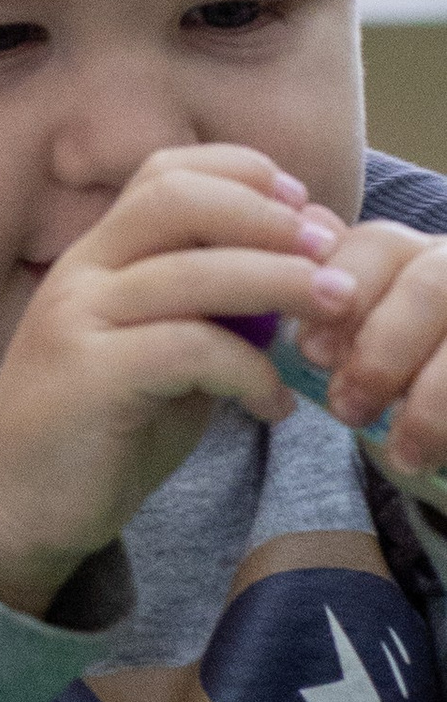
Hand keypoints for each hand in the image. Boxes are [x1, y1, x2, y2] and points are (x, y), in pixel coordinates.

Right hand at [0, 148, 352, 615]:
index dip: (239, 173)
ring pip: (191, 273)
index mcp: (96, 256)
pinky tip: (274, 405)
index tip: (300, 204)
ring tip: (333, 309)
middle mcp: (81, 272)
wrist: (12, 504)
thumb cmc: (97, 428)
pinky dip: (250, 370)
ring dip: (279, 283)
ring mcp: (78, 320)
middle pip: (176, 200)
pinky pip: (189, 349)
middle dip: (266, 217)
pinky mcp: (89, 378)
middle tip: (329, 251)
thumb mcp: (157, 354)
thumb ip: (208, 314)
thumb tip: (296, 283)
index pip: (164, 174)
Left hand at [291, 214, 446, 481]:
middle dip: (382, 347)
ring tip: (395, 453)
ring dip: (430, 398)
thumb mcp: (361, 353)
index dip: (343, 292)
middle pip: (433, 284)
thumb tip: (270, 296)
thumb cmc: (401, 389)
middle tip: (344, 407)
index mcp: (418, 257)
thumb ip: (325, 320)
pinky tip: (430, 457)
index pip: (379, 245)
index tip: (310, 350)